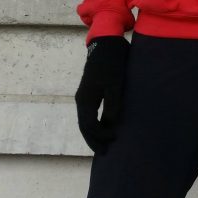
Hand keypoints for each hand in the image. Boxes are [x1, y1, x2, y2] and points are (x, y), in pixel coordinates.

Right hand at [74, 36, 129, 152]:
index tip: (112, 142)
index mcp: (85, 99)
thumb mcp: (115, 83)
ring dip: (96, 132)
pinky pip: (92, 112)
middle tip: (105, 153)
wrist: (108, 44)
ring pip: (88, 119)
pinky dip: (98, 122)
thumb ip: (113, 103)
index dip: (99, 137)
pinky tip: (107, 126)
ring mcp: (86, 95)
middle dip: (94, 140)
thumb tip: (110, 123)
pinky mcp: (93, 90)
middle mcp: (82, 99)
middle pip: (85, 126)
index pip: (88, 126)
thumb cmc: (113, 63)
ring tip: (105, 143)